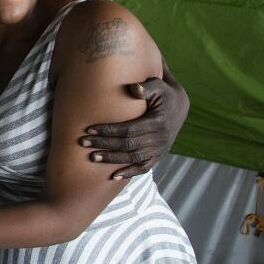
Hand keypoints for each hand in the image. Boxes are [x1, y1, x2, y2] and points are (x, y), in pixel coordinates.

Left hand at [80, 65, 188, 179]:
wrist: (181, 107)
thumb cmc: (163, 94)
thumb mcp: (159, 86)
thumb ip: (147, 86)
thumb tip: (134, 87)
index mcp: (158, 122)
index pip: (129, 130)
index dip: (108, 131)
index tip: (89, 129)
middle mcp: (160, 139)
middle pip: (127, 145)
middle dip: (104, 144)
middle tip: (83, 142)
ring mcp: (159, 149)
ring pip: (133, 158)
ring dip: (112, 159)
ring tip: (92, 158)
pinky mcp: (158, 156)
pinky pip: (144, 168)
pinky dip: (129, 173)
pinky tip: (113, 177)